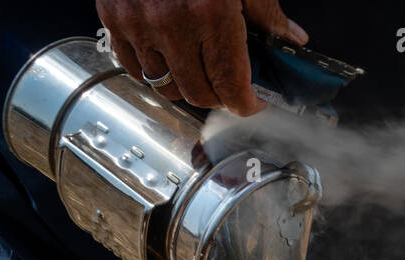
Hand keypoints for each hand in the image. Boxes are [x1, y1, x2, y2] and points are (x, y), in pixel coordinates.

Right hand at [97, 0, 307, 115]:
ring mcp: (137, 23)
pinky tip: (169, 58)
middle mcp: (171, 24)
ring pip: (165, 85)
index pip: (231, 86)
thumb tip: (291, 37)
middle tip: (230, 84)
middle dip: (219, 96)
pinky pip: (132, 66)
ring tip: (200, 70)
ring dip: (186, 85)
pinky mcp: (112, 16)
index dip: (246, 103)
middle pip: (198, 94)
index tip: (253, 101)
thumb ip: (267, 11)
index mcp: (210, 14)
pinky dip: (153, 70)